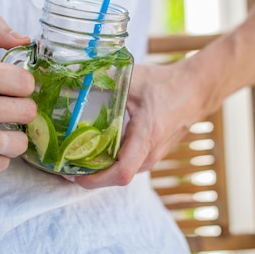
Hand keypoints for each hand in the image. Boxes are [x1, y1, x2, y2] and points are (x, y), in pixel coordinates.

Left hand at [72, 60, 206, 187]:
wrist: (195, 90)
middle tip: (60, 164)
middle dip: (86, 175)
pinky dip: (105, 164)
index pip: (121, 172)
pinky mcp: (149, 156)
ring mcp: (151, 158)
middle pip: (114, 178)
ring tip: (70, 158)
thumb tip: (73, 74)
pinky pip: (124, 167)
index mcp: (146, 135)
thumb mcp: (133, 78)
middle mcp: (150, 154)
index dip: (93, 179)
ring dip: (95, 171)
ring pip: (118, 174)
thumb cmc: (165, 84)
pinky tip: (89, 151)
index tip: (71, 173)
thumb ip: (104, 78)